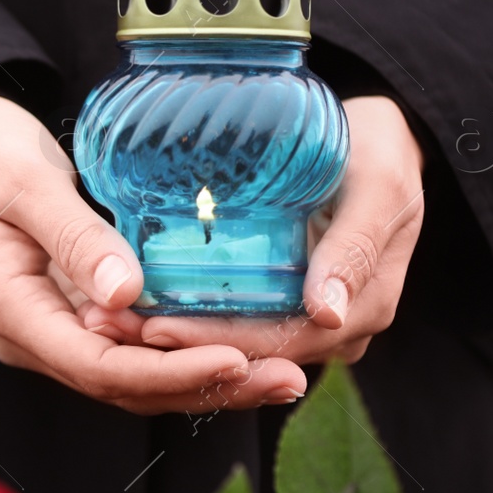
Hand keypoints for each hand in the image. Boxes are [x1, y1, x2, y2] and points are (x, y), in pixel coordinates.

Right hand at [0, 93, 308, 413]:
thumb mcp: (25, 183)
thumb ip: (75, 237)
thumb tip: (128, 294)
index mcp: (12, 314)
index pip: (99, 368)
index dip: (169, 372)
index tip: (234, 359)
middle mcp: (34, 338)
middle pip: (127, 388)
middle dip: (206, 389)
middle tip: (286, 380)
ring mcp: (56, 331)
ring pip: (138, 379)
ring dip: (208, 382)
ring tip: (281, 376)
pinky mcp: (79, 315)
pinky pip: (139, 350)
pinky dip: (190, 355)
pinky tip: (244, 349)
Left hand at [78, 95, 425, 364]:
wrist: (378, 138)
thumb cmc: (377, 149)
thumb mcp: (377, 183)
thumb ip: (356, 244)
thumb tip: (325, 313)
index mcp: (364, 307)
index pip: (281, 344)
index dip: (216, 343)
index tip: (155, 328)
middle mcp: (337, 328)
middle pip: (251, 353)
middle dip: (183, 347)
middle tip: (115, 328)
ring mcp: (309, 319)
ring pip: (238, 344)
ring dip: (179, 339)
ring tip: (114, 323)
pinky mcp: (284, 302)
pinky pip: (236, 321)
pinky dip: (191, 318)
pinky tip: (139, 308)